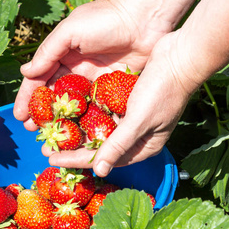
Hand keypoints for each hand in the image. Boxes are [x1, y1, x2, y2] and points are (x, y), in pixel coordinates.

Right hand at [13, 0, 201, 130]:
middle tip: (33, 132)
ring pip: (74, 107)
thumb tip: (25, 72)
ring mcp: (94, 82)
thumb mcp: (70, 31)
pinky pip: (97, 109)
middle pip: (55, 97)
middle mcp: (76, 71)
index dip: (29, 98)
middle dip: (43, 115)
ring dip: (63, 122)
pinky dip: (87, 122)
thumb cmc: (105, 19)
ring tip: (53, 138)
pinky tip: (80, 135)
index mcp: (62, 56)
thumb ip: (48, 52)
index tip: (19, 116)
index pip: (40, 80)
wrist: (144, 19)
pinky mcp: (112, 91)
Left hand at [47, 31, 203, 176]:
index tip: (53, 159)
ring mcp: (132, 119)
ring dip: (78, 131)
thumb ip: (118, 145)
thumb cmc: (165, 90)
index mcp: (143, 146)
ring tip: (55, 132)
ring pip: (100, 130)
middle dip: (74, 147)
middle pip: (100, 147)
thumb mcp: (140, 120)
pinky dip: (88, 115)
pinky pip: (104, 113)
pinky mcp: (128, 103)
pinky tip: (71, 113)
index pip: (105, 159)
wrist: (180, 57)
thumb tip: (100, 171)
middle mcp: (136, 136)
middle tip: (48, 148)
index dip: (77, 159)